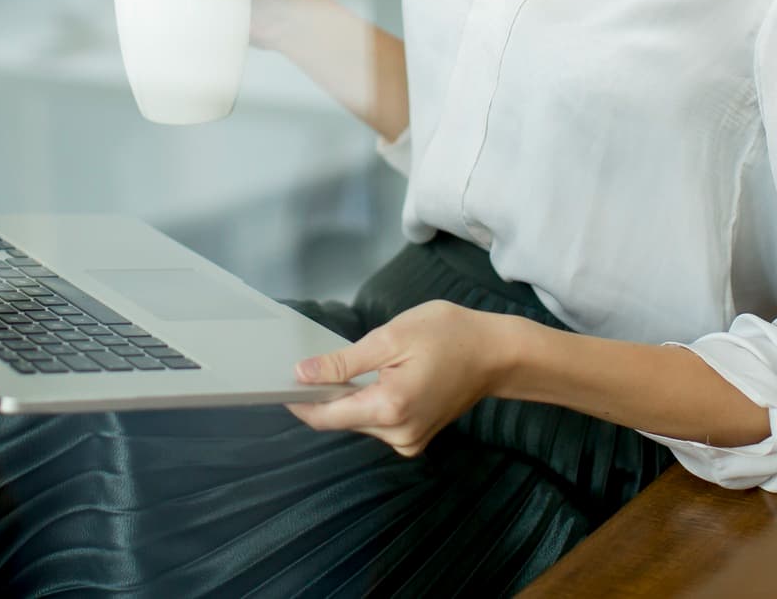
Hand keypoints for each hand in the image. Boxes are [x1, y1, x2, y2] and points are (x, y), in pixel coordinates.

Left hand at [284, 300, 507, 456]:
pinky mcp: (415, 438)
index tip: (280, 383)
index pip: (326, 416)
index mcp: (390, 408)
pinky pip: (378, 423)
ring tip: (354, 365)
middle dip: (324, 395)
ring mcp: (409, 441)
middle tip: (315, 362)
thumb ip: (344, 361)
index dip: (299, 401)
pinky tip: (377, 378)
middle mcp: (398, 435)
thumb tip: (303, 375)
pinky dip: (368, 402)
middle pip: (341, 420)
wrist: (496, 354)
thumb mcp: (392, 337)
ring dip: (348, 398)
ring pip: (359, 421)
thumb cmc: (450, 335)